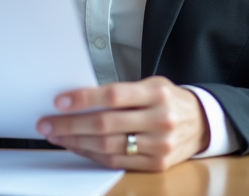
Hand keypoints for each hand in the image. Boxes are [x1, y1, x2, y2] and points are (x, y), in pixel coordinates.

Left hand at [36, 77, 208, 171]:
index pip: (114, 95)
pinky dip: (93, 155)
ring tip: (57, 136)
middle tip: (47, 124)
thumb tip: (79, 99)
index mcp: (157, 93)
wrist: (202, 123)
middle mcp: (160, 119)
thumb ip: (122, 92)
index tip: (60, 101)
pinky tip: (79, 147)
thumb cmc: (168, 99)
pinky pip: (117, 162)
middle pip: (106, 124)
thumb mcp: (151, 85)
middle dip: (70, 125)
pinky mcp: (157, 164)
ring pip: (108, 146)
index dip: (84, 98)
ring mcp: (160, 145)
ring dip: (76, 142)